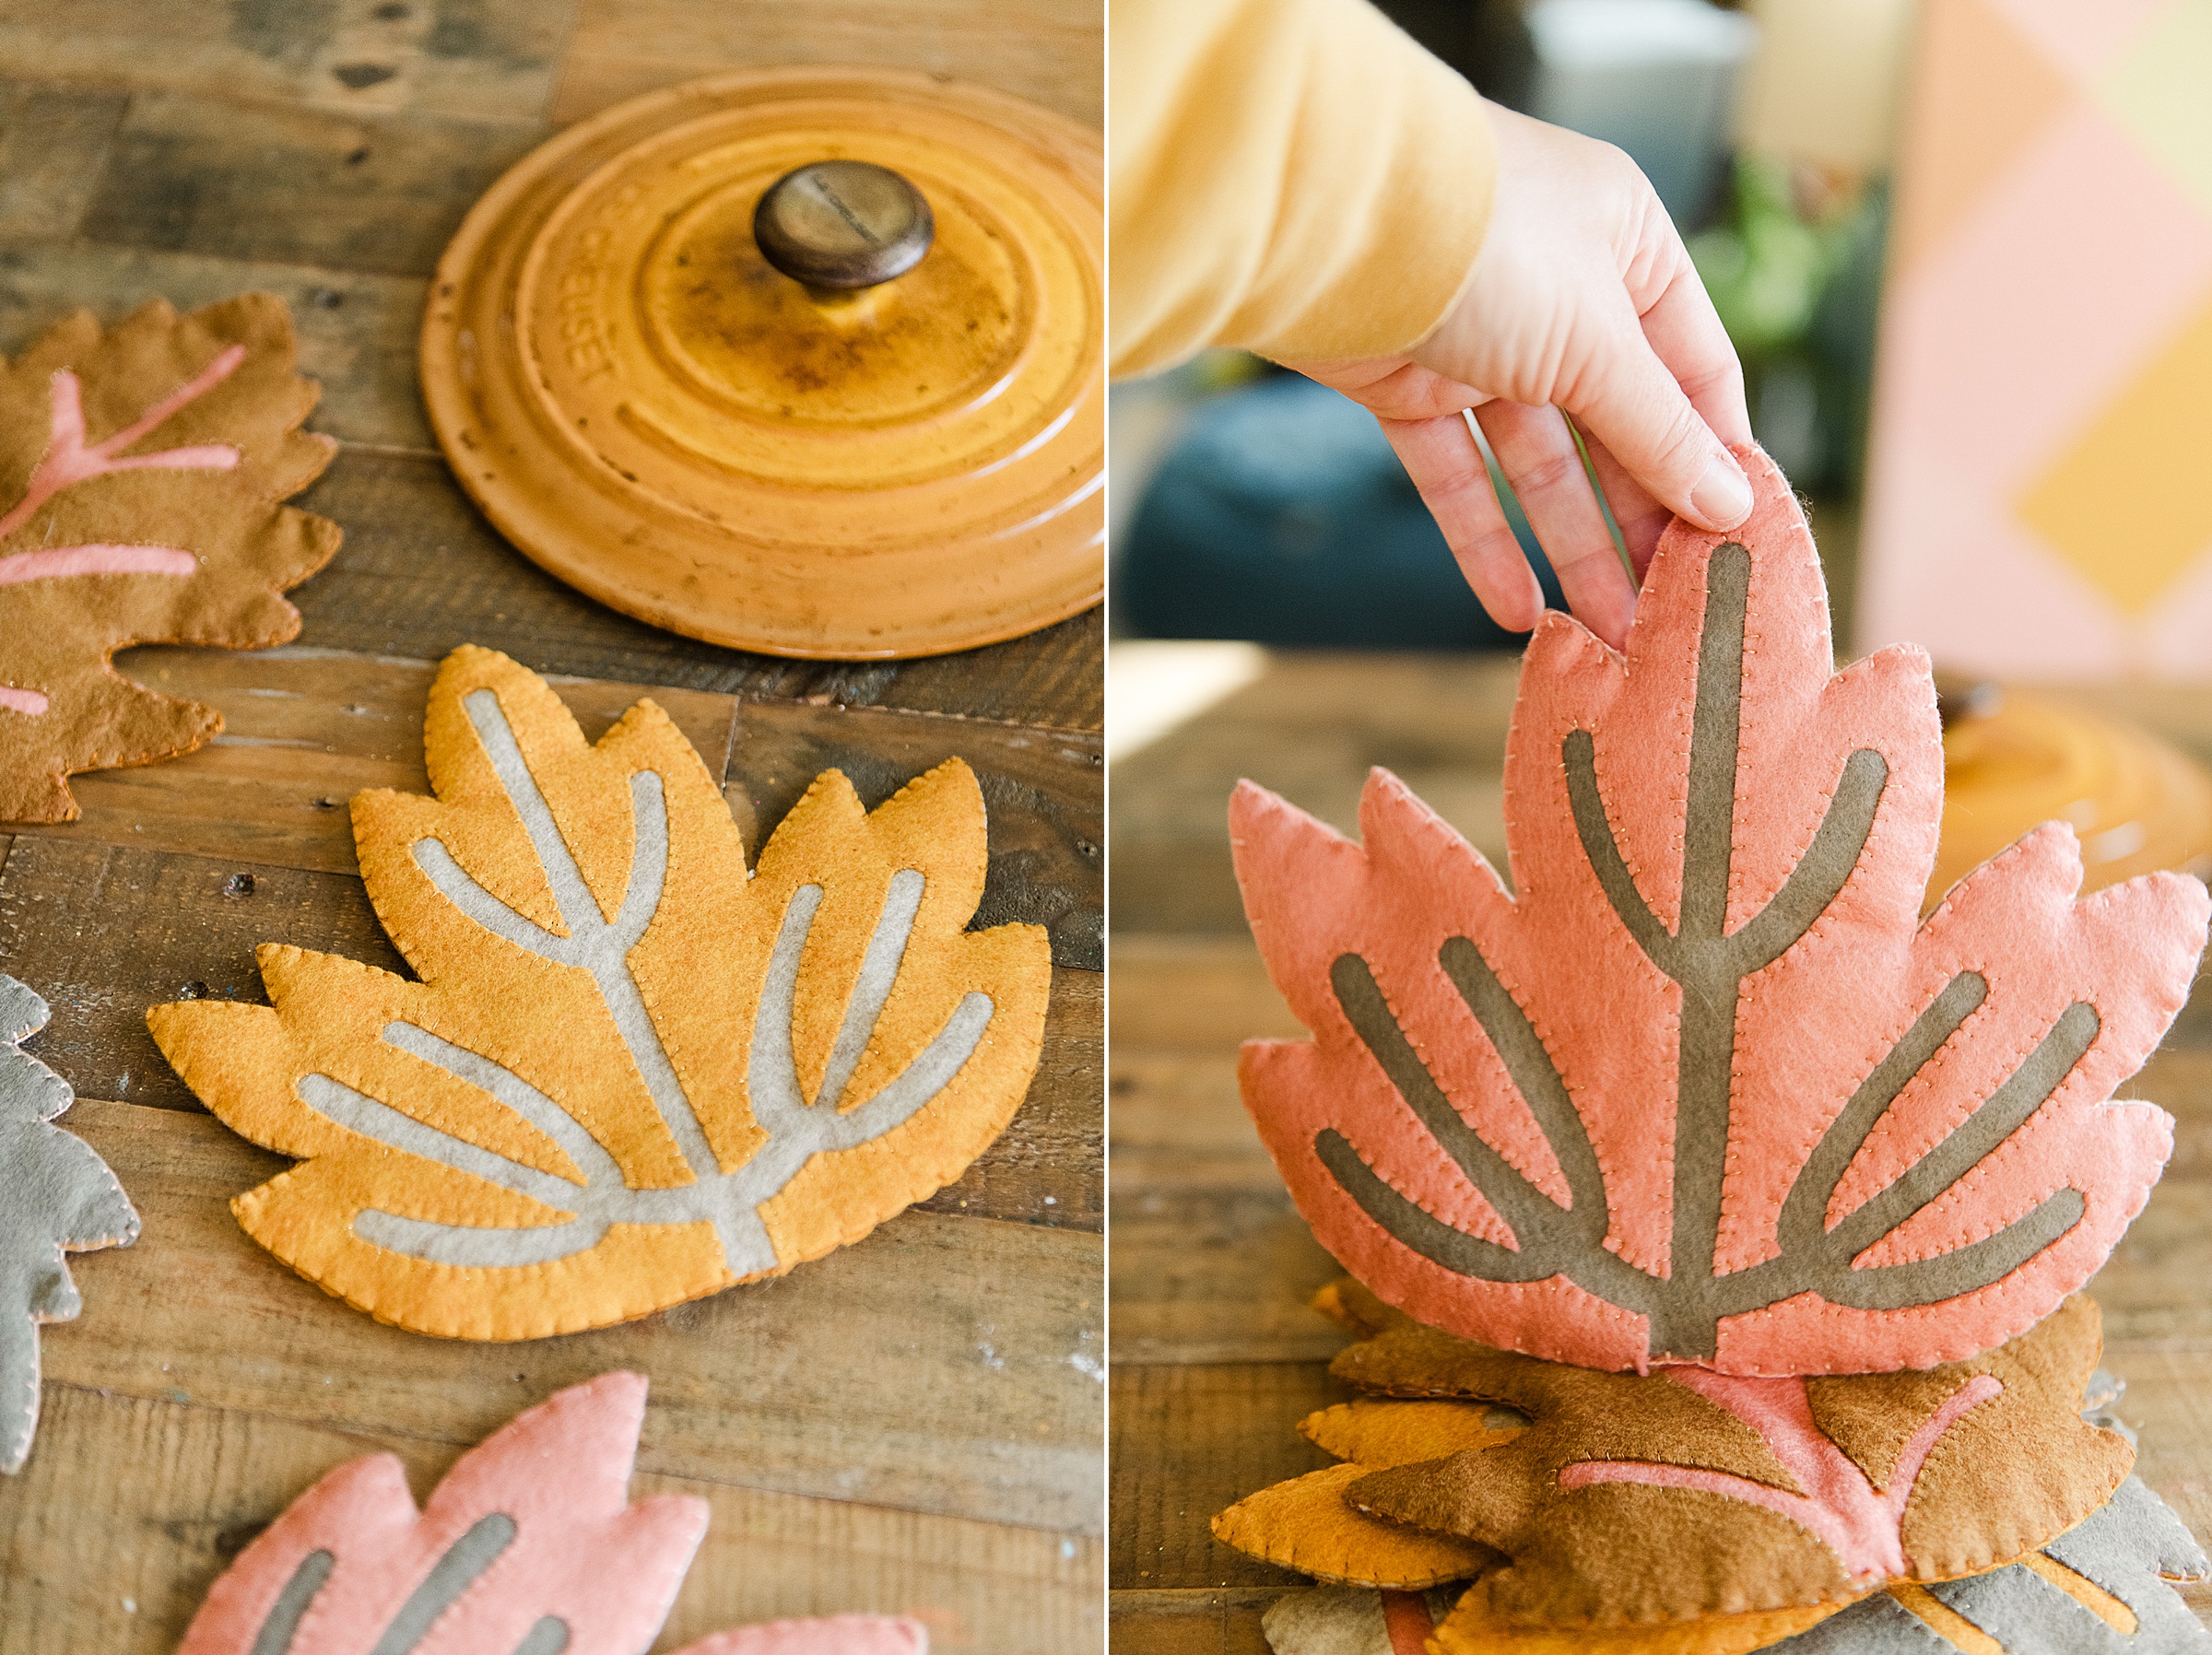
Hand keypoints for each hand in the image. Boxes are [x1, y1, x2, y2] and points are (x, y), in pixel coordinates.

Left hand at [1290, 100, 1754, 649]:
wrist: (1325, 224)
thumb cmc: (1483, 246)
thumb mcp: (1595, 343)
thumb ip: (1659, 430)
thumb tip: (1730, 503)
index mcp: (1629, 246)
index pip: (1695, 369)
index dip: (1715, 457)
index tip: (1739, 545)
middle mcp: (1559, 287)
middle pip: (1617, 425)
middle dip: (1642, 520)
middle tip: (1673, 612)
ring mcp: (1481, 339)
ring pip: (1537, 459)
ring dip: (1571, 545)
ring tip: (1609, 634)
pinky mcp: (1407, 384)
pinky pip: (1457, 472)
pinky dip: (1483, 539)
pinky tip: (1515, 611)